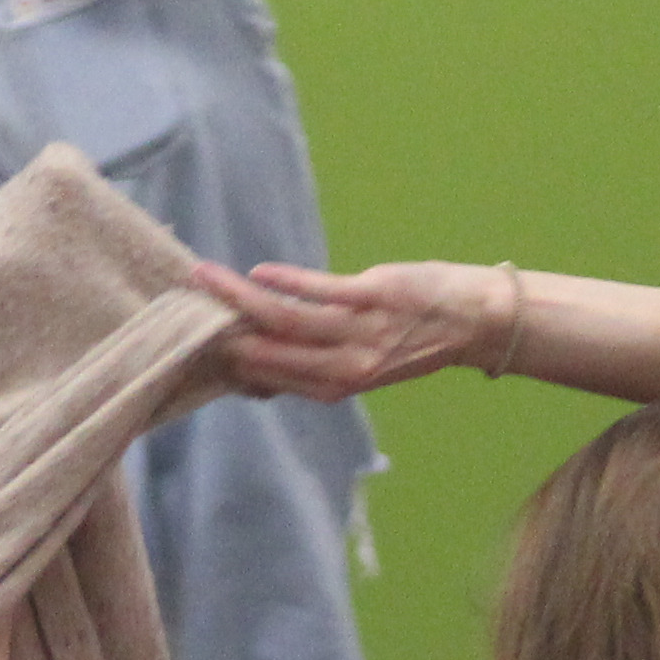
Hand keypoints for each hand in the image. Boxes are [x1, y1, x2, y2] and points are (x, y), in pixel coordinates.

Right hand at [196, 258, 519, 398]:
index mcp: (335, 387)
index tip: (195, 342)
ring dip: (239, 297)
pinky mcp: (373, 296)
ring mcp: (358, 331)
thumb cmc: (412, 340)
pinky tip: (258, 272)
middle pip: (268, 350)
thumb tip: (259, 361)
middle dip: (223, 331)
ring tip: (205, 277)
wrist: (474, 321)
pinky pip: (318, 290)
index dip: (230, 362)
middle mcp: (344, 367)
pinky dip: (284, 281)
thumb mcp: (360, 366)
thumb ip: (314, 365)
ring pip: (284, 319)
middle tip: (184, 309)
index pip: (268, 378)